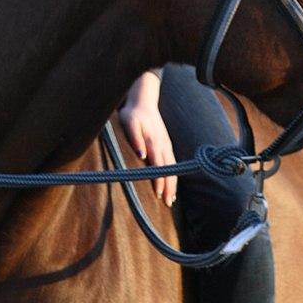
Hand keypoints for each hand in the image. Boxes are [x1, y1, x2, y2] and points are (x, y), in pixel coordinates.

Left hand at [118, 71, 176, 206]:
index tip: (158, 194)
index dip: (159, 179)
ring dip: (172, 183)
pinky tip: (171, 184)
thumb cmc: (133, 113)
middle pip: (168, 169)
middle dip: (169, 186)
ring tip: (171, 200)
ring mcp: (166, 144)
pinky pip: (172, 162)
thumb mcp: (129, 122)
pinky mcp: (166, 143)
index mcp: (154, 141)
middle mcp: (162, 144)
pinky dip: (173, 174)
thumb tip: (141, 155)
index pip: (158, 165)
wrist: (144, 100)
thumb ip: (135, 138)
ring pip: (172, 167)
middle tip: (167, 203)